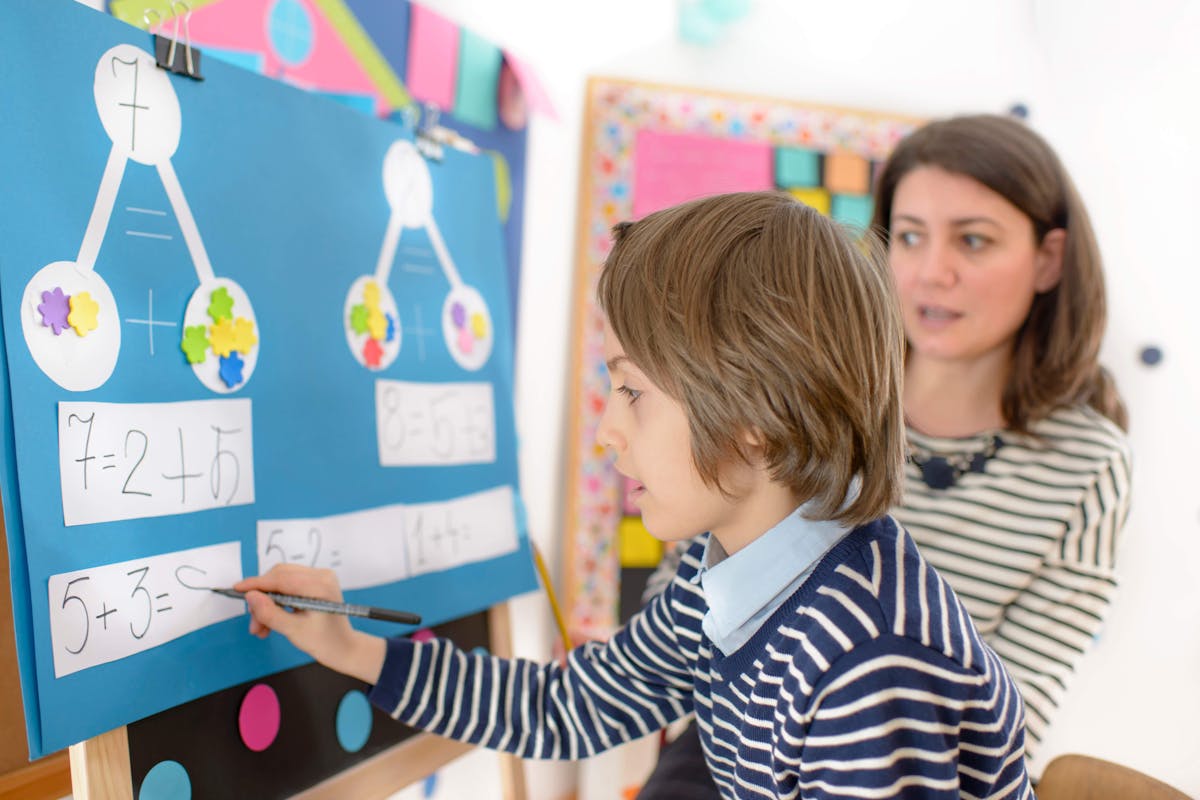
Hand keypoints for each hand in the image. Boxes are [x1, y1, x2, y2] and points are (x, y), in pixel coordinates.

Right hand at [235, 564, 384, 683]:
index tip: (237, 589)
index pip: (281, 578)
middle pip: (279, 577)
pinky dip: (277, 602)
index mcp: (320, 585)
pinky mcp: (315, 582)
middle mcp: (321, 575)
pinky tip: (271, 622)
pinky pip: (288, 586)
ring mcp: (319, 577)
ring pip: (281, 582)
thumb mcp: (293, 631)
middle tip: (254, 624)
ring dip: (267, 603)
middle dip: (262, 599)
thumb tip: (250, 597)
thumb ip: (270, 613)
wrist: (343, 647)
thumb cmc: (324, 642)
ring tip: (261, 629)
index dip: (256, 583)